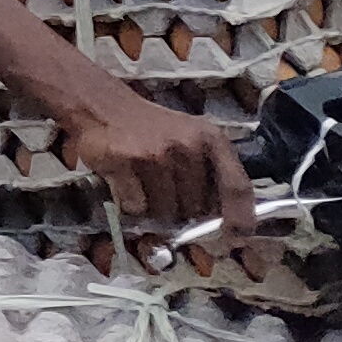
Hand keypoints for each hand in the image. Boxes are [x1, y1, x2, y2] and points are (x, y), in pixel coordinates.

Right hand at [54, 80, 252, 236]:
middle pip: (195, 207)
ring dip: (153, 208)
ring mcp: (154, 153)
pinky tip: (125, 183)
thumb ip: (209, 172)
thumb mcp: (190, 138)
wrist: (101, 106)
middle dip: (181, 210)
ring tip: (143, 184)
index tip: (237, 236)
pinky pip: (135, 206)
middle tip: (165, 191)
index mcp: (210, 139)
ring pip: (165, 210)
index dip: (240, 216)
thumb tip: (219, 217)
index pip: (237, 186)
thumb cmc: (150, 129)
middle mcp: (186, 145)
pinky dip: (130, 204)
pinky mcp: (123, 161)